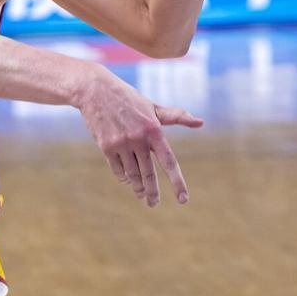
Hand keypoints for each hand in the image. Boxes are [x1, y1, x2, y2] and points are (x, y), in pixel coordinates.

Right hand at [74, 66, 201, 206]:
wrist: (95, 91)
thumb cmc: (128, 98)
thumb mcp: (152, 106)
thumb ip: (176, 116)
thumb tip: (201, 122)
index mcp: (154, 130)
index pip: (169, 161)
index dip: (177, 182)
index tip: (183, 200)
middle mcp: (138, 138)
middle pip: (148, 174)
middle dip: (152, 192)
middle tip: (154, 204)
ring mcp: (121, 143)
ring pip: (132, 174)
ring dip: (137, 187)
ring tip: (142, 195)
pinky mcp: (106, 146)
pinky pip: (117, 169)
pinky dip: (124, 177)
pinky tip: (128, 180)